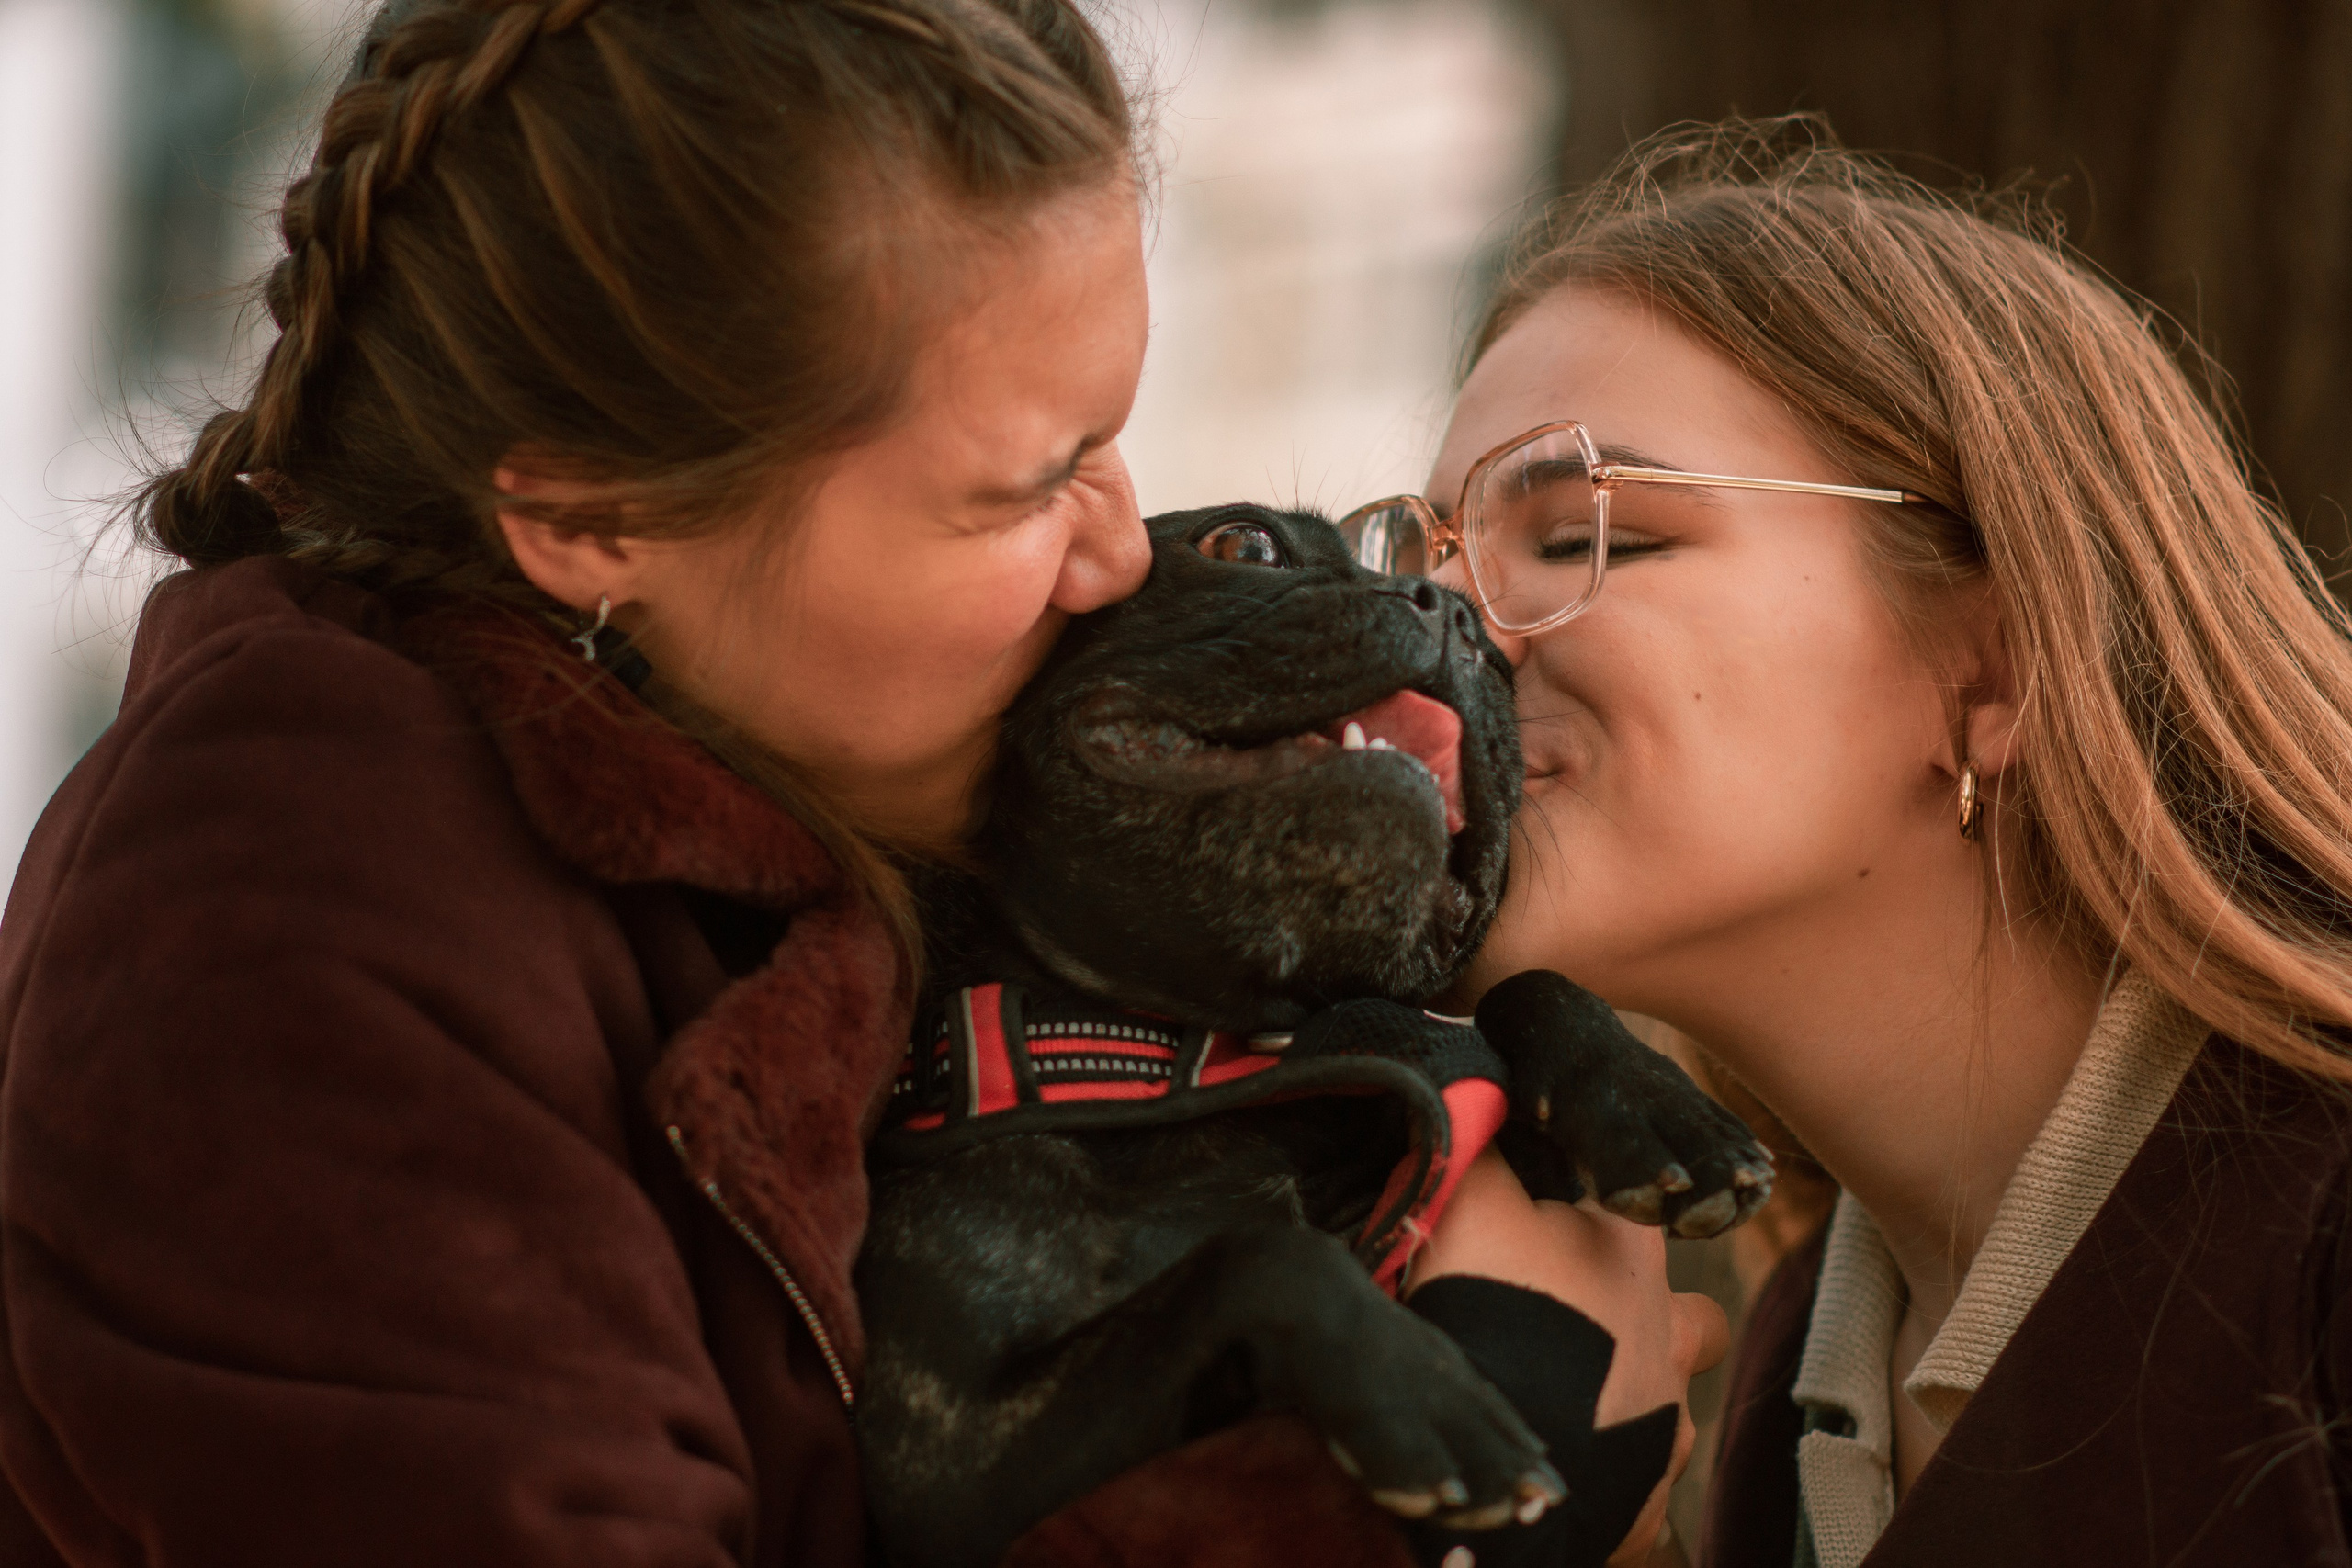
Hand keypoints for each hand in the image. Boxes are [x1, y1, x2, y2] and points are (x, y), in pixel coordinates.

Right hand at [1408, 1147, 1729, 1565]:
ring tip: (1571, 1411)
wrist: (1504, 1447)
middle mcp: (1668, 1335)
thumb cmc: (1490, 1307)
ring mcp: (1666, 1424)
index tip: (1558, 1225)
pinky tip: (1566, 1476)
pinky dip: (1609, 1482)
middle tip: (1580, 1332)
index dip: (1603, 1213)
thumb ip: (1479, 1140)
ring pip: (1671, 1408)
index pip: (1641, 1209)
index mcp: (1631, 1255)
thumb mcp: (1467, 1201)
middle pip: (1692, 1319)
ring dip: (1632, 1406)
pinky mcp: (1646, 1505)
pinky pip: (1640, 1492)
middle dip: (1653, 1323)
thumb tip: (1484, 1081)